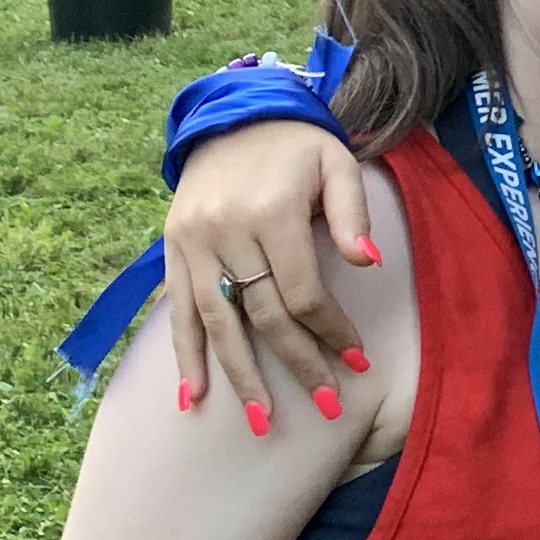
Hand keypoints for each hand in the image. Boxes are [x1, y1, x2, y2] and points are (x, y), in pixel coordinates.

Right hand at [163, 121, 375, 429]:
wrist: (232, 115)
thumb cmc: (298, 145)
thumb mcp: (337, 162)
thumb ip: (353, 212)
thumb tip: (368, 264)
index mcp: (271, 210)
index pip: (303, 291)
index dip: (332, 331)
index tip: (357, 362)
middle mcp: (226, 229)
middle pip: (263, 314)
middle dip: (297, 364)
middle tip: (326, 405)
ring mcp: (193, 242)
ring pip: (217, 322)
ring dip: (240, 376)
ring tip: (262, 423)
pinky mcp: (172, 248)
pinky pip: (177, 310)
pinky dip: (185, 355)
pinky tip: (194, 397)